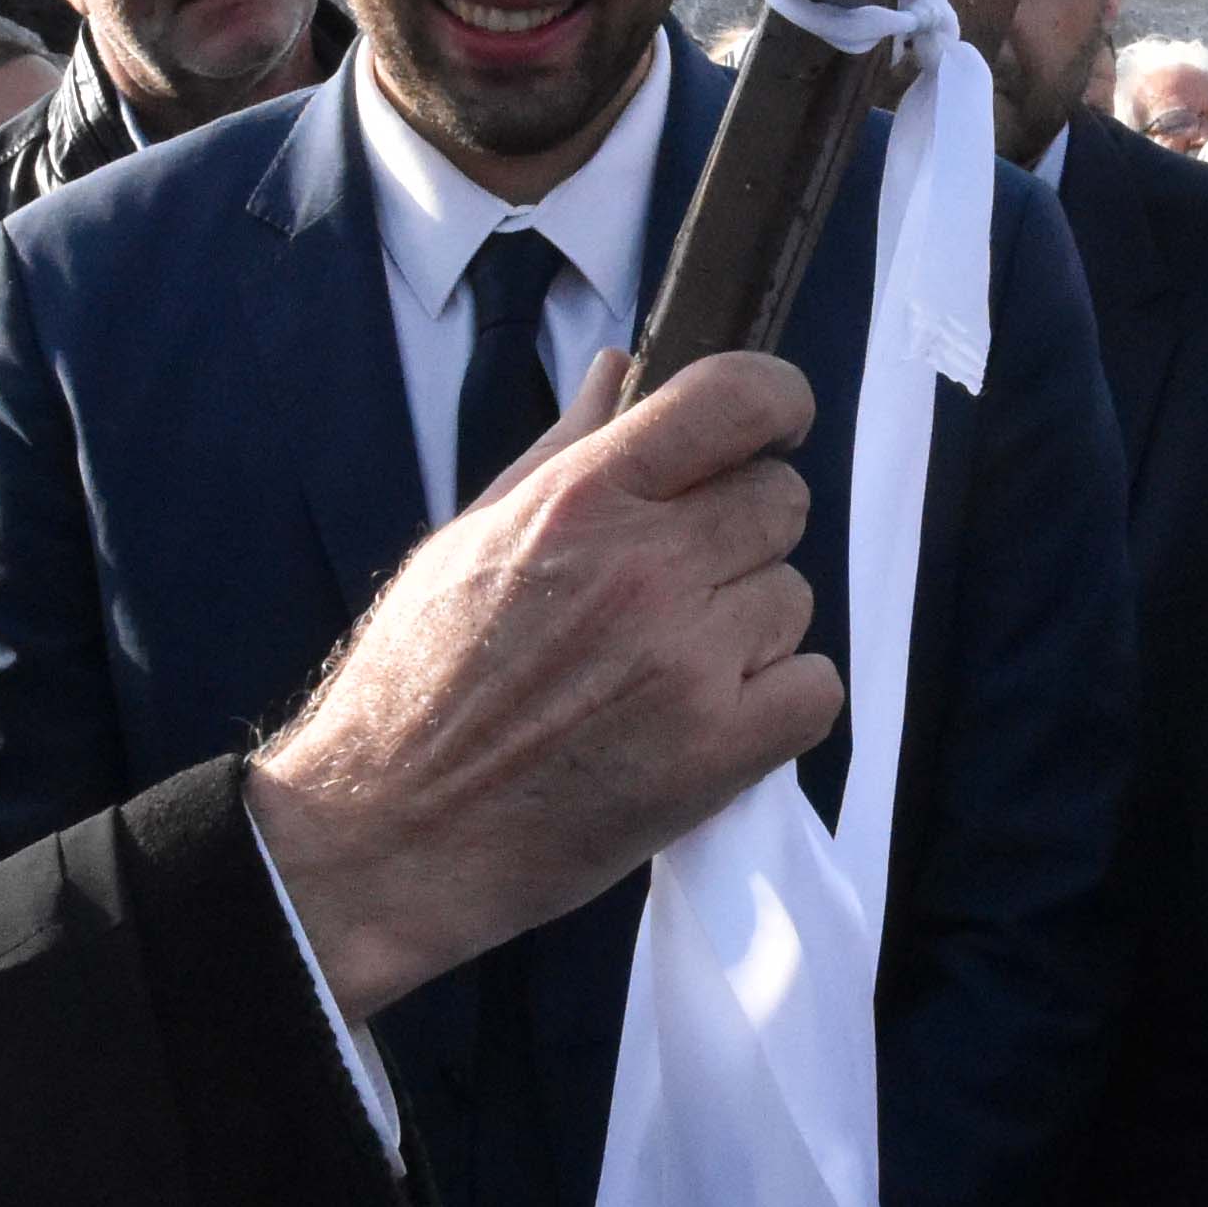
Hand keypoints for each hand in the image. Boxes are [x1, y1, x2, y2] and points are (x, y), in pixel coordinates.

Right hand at [246, 346, 834, 1018]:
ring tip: (662, 669)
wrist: (390, 838)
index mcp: (579, 499)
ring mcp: (688, 659)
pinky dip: (778, 704)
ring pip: (793, 598)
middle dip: (740, 535)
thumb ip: (562, 449)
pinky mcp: (720, 749)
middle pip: (780, 501)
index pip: (734, 398)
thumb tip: (621, 369)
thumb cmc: (415, 687)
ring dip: (748, 628)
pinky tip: (706, 718)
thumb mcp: (468, 540)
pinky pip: (817, 688)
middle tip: (675, 587)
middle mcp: (644, 567)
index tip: (773, 427)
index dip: (775, 402)